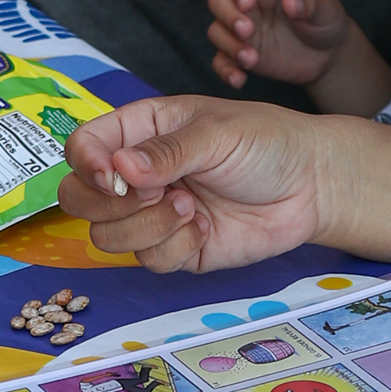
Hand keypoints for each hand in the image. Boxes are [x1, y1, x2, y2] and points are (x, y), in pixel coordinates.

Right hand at [62, 92, 331, 269]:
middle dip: (109, 204)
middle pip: (78, 198)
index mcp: (141, 130)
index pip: (84, 146)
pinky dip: (175, 247)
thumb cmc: (266, 141)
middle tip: (154, 195)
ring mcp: (153, 214)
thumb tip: (119, 167)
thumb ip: (167, 152)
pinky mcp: (176, 249)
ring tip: (190, 207)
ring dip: (147, 226)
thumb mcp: (217, 134)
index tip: (111, 175)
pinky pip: (148, 261)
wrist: (311, 186)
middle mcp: (138, 174)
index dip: (86, 164)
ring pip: (107, 236)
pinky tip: (205, 228)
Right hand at [207, 0, 350, 89]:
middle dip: (228, 16)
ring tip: (252, 59)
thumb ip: (310, 4)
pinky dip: (225, 70)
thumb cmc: (325, 21)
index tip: (247, 2)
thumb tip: (290, 2)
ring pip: (217, 31)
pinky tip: (238, 79)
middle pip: (219, 0)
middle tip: (247, 31)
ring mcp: (241, 29)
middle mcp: (248, 2)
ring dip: (229, 45)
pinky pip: (222, 60)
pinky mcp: (240, 54)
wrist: (328, 56)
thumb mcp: (327, 9)